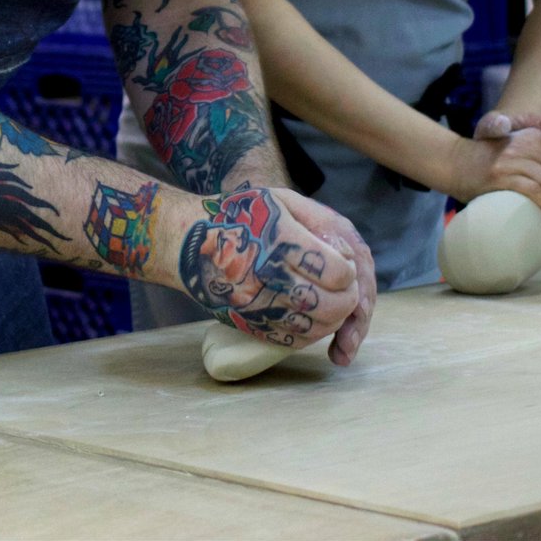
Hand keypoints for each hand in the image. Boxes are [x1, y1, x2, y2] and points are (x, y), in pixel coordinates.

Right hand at [182, 186, 364, 364]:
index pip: (339, 272)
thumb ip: (319, 220)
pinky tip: (310, 313)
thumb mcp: (281, 199)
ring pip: (320, 327)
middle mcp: (272, 277)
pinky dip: (313, 331)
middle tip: (345, 286)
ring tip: (329, 298)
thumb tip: (348, 253)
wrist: (191, 244)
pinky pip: (297, 341)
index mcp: (282, 242)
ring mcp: (261, 306)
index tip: (342, 262)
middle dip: (349, 297)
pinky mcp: (254, 325)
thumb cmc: (240, 216)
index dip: (349, 269)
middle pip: (334, 305)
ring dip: (335, 316)